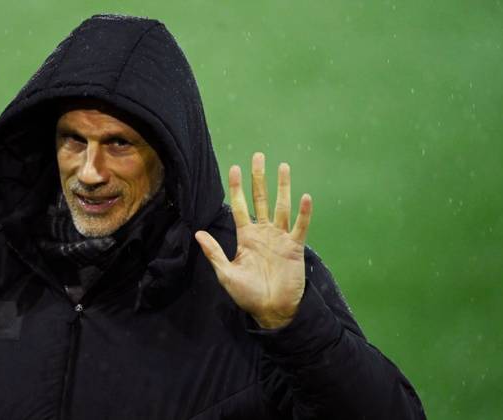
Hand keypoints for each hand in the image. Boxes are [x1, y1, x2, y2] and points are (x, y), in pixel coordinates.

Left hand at [195, 152, 311, 328]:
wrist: (272, 310)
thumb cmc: (247, 295)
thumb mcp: (226, 274)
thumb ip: (214, 252)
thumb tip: (197, 233)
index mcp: (246, 237)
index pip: (240, 206)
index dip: (237, 188)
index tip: (234, 168)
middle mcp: (263, 233)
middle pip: (261, 199)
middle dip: (259, 178)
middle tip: (257, 156)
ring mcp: (281, 238)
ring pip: (282, 207)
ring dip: (282, 187)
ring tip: (283, 166)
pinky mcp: (295, 248)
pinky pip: (300, 227)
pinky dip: (304, 213)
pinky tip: (305, 197)